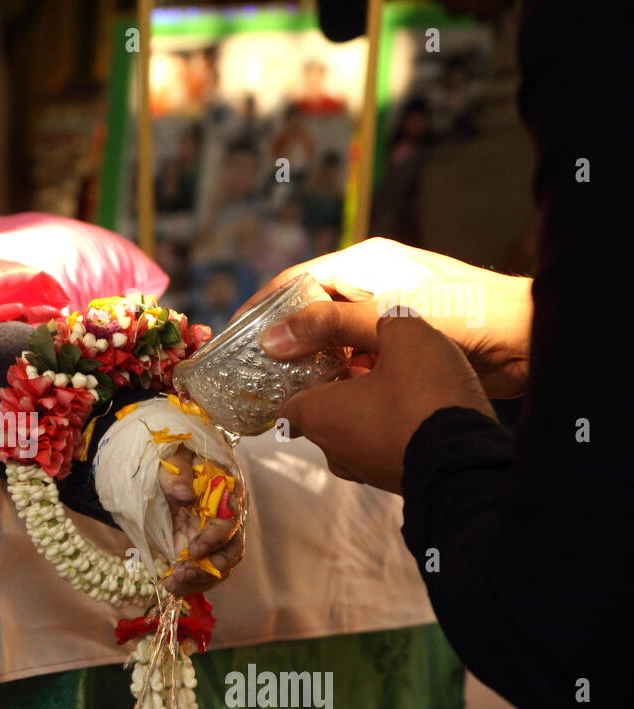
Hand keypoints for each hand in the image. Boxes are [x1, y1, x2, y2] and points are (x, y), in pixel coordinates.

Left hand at [156, 447, 244, 595]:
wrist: (170, 463)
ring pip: (220, 566)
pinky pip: (206, 570)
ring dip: (199, 580)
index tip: (192, 551)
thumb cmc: (176, 456)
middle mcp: (227, 517)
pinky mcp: (204, 546)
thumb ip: (177, 475)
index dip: (214, 539)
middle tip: (180, 576)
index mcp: (227, 493)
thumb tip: (184, 497)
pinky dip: (192, 581)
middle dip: (208, 569)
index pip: (230, 521)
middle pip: (231, 551)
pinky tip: (174, 587)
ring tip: (173, 587)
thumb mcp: (174, 458)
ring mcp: (216, 535)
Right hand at [247, 238, 531, 397]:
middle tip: (246, 373)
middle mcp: (366, 286)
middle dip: (278, 342)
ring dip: (306, 364)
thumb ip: (327, 325)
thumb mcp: (384, 314)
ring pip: (328, 341)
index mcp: (361, 264)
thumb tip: (271, 340)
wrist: (521, 339)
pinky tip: (321, 401)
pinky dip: (335, 378)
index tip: (229, 339)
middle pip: (306, 312)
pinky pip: (351, 360)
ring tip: (276, 392)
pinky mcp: (395, 347)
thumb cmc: (460, 313)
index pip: (292, 282)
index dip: (258, 309)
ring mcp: (380, 317)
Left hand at [277, 312, 495, 493]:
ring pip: (355, 434)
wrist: (470, 463)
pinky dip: (393, 430)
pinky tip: (419, 409)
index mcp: (319, 416)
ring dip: (369, 411)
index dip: (297, 384)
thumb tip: (384, 317)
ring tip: (397, 383)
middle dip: (340, 392)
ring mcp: (365, 471)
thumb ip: (384, 321)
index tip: (311, 367)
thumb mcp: (407, 338)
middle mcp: (334, 450)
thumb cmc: (425, 399)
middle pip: (323, 417)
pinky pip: (384, 449)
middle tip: (363, 365)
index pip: (287, 405)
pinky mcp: (396, 481)